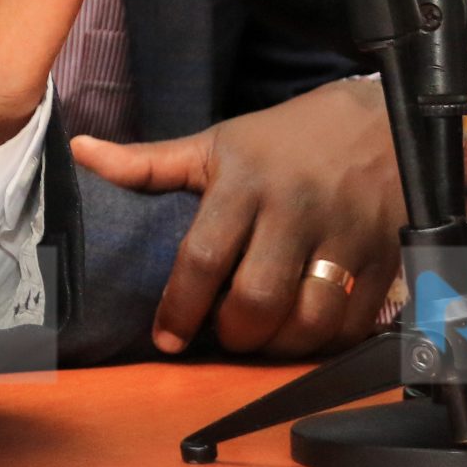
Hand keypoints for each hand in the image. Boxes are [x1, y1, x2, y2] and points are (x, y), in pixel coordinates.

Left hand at [73, 77, 400, 356]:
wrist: (380, 120)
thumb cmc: (284, 139)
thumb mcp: (216, 143)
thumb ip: (148, 162)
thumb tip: (80, 151)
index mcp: (245, 181)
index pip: (203, 257)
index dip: (179, 308)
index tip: (166, 338)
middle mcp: (295, 209)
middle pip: (257, 299)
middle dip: (232, 334)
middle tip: (222, 336)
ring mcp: (346, 235)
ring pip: (309, 319)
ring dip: (279, 345)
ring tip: (261, 337)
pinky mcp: (385, 258)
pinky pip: (354, 323)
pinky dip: (326, 342)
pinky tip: (305, 333)